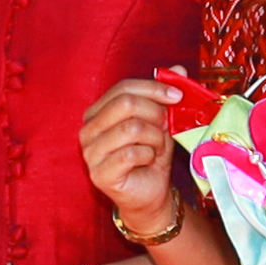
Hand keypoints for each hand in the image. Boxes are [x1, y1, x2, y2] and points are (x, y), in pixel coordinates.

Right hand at [76, 79, 186, 231]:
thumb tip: (177, 69)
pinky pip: (131, 154)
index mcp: (97, 113)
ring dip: (154, 137)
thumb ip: (164, 96)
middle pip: (125, 104)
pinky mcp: (99, 174)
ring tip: (157, 146)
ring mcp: (90, 153)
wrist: (150, 194)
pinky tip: (148, 161)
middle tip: (167, 125)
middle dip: (155, 113)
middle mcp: (87, 130)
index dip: (153, 88)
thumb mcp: (161, 122)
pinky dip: (148, 155)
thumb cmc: (150, 156)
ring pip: (131, 129)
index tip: (178, 95)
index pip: (122, 88)